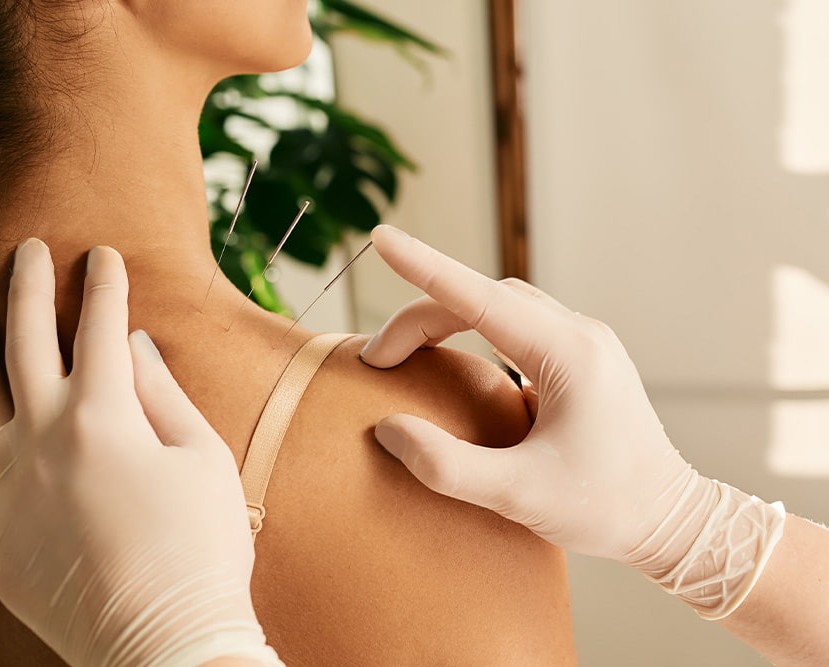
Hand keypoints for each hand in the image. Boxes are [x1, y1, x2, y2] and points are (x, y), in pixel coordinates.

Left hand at [0, 239, 280, 666]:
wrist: (164, 640)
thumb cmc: (201, 548)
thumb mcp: (202, 457)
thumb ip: (161, 392)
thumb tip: (133, 344)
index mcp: (103, 417)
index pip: (100, 329)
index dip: (105, 286)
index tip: (104, 255)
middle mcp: (43, 441)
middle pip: (25, 343)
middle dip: (30, 288)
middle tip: (31, 251)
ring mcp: (8, 486)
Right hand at [361, 225, 784, 618]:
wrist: (673, 521)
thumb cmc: (606, 509)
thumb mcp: (518, 496)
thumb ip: (446, 465)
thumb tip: (388, 429)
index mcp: (568, 355)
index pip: (478, 297)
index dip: (423, 267)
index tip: (381, 238)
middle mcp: (580, 335)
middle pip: (484, 297)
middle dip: (422, 314)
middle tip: (378, 359)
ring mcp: (585, 344)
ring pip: (502, 305)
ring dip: (447, 317)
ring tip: (404, 353)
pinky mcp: (582, 360)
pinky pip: (518, 324)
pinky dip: (473, 329)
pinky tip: (452, 357)